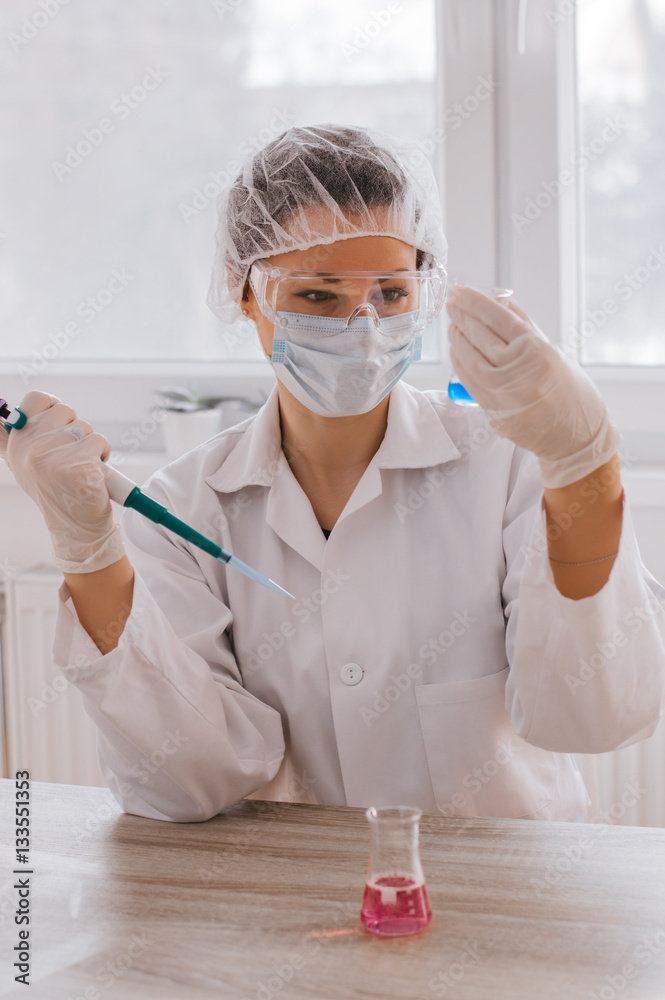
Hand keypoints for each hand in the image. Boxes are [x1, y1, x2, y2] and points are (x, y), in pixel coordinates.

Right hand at [0, 391, 125, 572]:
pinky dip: (103, 454)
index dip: (53, 403)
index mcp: (17, 444)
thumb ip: (26, 437)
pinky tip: (93, 472)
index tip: (62, 419)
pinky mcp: (78, 463)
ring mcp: (53, 456)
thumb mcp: (29, 465)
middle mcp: (30, 448)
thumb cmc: (57, 491)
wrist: (75, 525)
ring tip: (83, 466)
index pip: (34, 399)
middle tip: (73, 454)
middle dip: (76, 430)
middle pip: (66, 411)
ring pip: (84, 427)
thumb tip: (17, 412)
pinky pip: (99, 441)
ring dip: (91, 444)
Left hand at [445, 286, 620, 487]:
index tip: (459, 291)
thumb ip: (525, 325)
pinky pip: (469, 382)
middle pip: (480, 335)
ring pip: (470, 357)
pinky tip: (457, 351)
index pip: (496, 317)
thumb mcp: (554, 351)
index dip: (473, 301)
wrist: (576, 438)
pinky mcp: (494, 411)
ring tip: (453, 326)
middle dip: (461, 316)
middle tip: (452, 304)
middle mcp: (518, 369)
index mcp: (536, 349)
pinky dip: (460, 363)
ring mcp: (503, 392)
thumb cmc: (572, 393)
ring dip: (457, 339)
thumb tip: (500, 300)